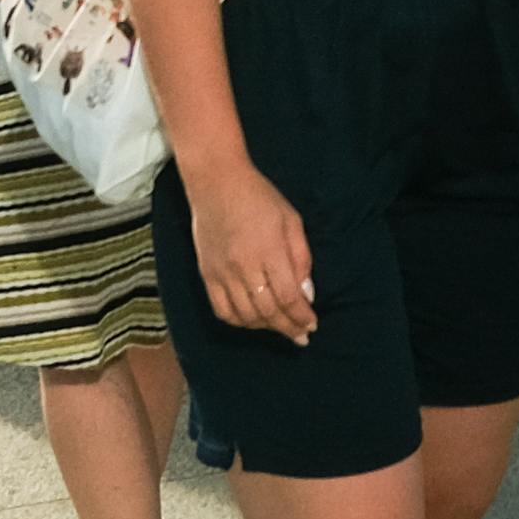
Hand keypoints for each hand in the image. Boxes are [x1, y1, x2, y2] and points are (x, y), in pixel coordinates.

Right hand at [183, 147, 320, 340]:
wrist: (216, 183)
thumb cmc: (259, 197)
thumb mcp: (291, 220)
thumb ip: (301, 258)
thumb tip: (307, 294)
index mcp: (269, 250)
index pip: (288, 297)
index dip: (301, 316)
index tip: (311, 325)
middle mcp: (244, 266)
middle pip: (268, 311)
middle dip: (288, 328)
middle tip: (301, 336)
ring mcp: (222, 273)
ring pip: (245, 316)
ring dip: (266, 327)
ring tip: (280, 327)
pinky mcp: (206, 274)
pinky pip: (222, 310)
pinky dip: (239, 322)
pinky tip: (253, 320)